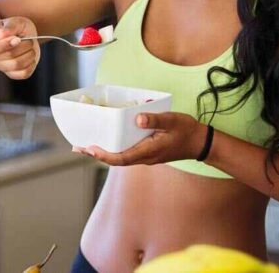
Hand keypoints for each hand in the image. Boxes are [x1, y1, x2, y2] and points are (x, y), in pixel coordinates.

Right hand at [0, 16, 40, 79]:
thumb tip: (1, 35)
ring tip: (30, 47)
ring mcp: (3, 67)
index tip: (17, 38)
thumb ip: (9, 27)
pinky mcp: (14, 74)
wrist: (21, 36)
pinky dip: (31, 63)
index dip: (5, 44)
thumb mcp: (14, 22)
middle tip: (28, 40)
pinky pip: (24, 74)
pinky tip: (30, 56)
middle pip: (9, 55)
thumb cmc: (15, 28)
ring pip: (17, 65)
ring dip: (29, 54)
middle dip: (24, 45)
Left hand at [73, 112, 207, 165]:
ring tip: (85, 146)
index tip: (90, 149)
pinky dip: (113, 149)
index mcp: (148, 151)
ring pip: (120, 157)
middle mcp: (144, 157)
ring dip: (103, 153)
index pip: (121, 158)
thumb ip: (156, 120)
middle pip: (116, 160)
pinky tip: (107, 141)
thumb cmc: (186, 130)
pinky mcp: (147, 152)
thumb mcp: (173, 121)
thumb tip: (138, 119)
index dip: (104, 155)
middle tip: (78, 147)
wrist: (200, 143)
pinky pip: (126, 153)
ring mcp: (145, 156)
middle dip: (96, 154)